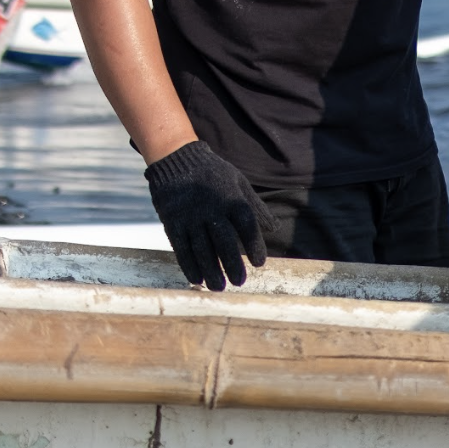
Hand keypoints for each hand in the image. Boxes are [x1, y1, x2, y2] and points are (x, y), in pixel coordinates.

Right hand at [143, 140, 269, 290]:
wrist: (178, 160)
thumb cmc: (214, 175)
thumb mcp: (239, 183)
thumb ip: (256, 207)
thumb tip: (275, 228)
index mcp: (232, 199)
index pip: (247, 225)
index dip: (254, 244)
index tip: (260, 264)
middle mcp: (212, 209)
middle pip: (224, 241)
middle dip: (232, 263)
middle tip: (239, 282)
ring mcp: (190, 217)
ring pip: (202, 248)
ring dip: (211, 269)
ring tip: (219, 287)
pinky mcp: (173, 222)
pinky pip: (181, 247)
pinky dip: (189, 264)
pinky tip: (197, 279)